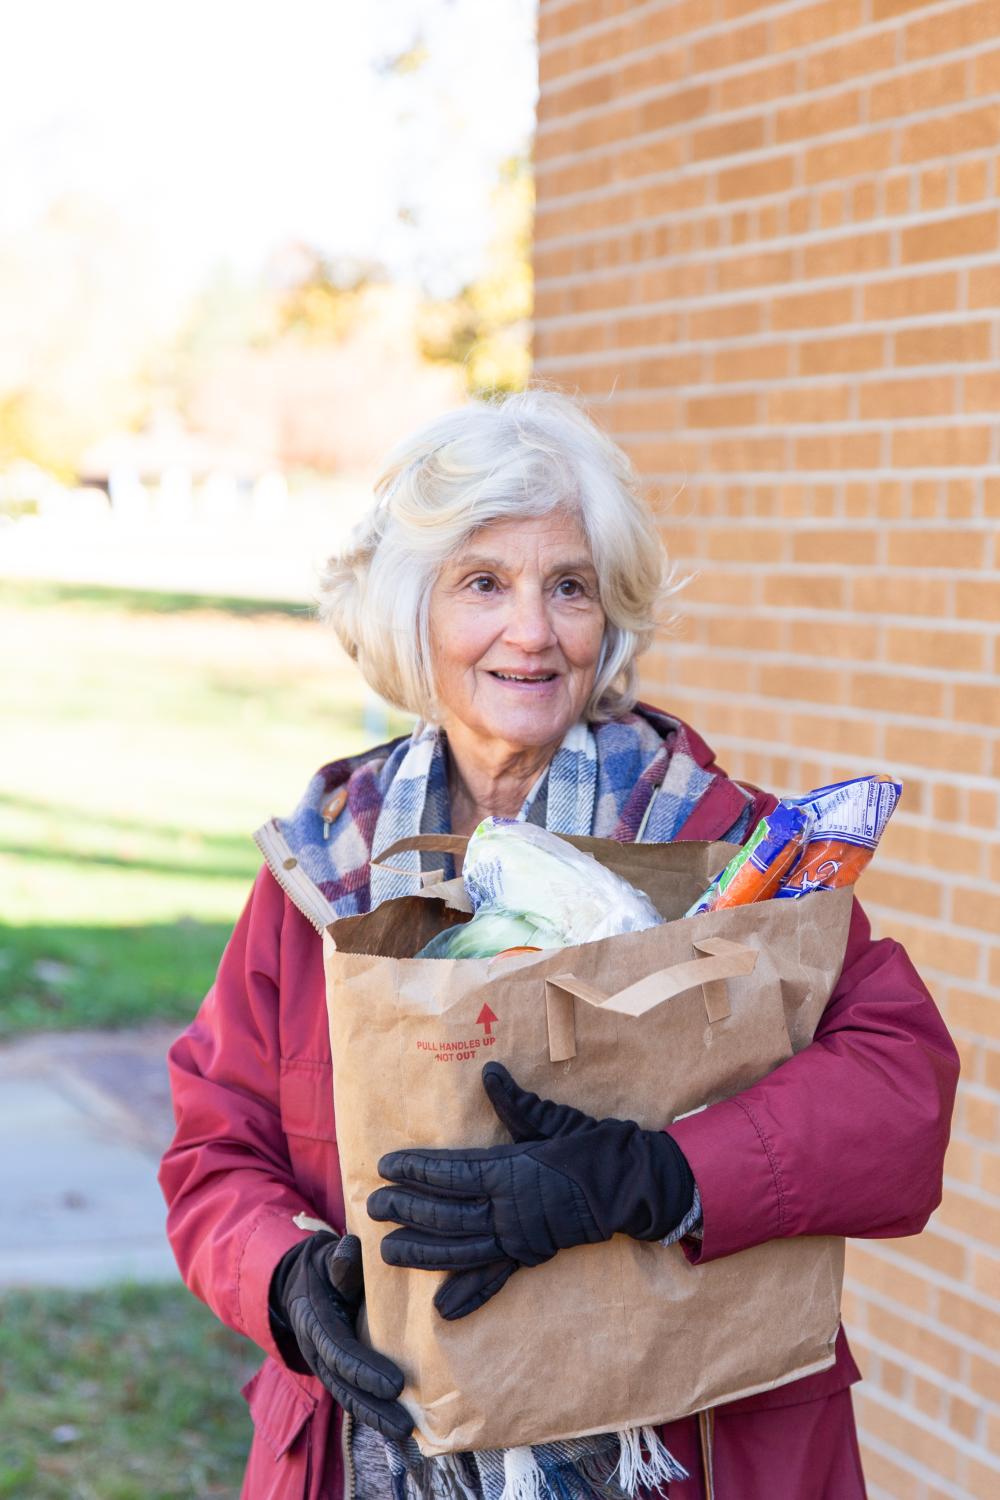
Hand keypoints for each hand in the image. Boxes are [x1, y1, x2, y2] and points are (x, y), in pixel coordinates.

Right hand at [268, 1231, 411, 1440]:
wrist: (301, 1282)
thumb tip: (350, 1249)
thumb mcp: (326, 1257)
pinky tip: (398, 1428)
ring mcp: (323, 1364)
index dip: (364, 1369)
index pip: (339, 1350)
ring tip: (406, 1434)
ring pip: (346, 1397)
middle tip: (405, 1425)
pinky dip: (372, 1413)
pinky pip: (351, 1395)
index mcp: (314, 1319)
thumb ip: (340, 1260)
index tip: (395, 1385)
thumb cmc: (323, 1266)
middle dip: (373, 1407)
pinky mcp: (335, 1372)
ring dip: (374, 1418)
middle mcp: (315, 1348)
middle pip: (343, 1385)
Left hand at [367, 1062, 693, 1319]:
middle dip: (406, 1209)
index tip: (386, 1165)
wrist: (629, 1187)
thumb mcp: (552, 1120)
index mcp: (511, 1171)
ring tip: (387, 1251)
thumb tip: (489, 1073)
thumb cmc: (590, 1148)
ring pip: (460, 1249)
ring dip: (422, 1252)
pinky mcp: (530, 1255)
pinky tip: (443, 1309)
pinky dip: (470, 1294)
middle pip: (447, 1212)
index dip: (417, 1169)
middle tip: (373, 1205)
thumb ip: (516, 1103)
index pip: (452, 1172)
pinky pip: (495, 1277)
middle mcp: (508, 1209)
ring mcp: (518, 1237)